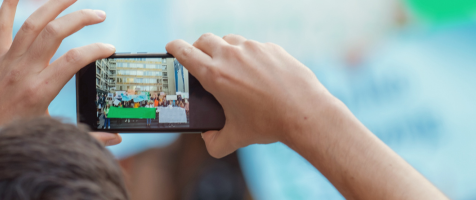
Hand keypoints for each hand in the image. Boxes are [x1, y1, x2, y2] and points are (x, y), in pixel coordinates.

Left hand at [0, 0, 117, 144]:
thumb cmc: (11, 139)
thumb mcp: (51, 134)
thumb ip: (88, 137)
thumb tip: (117, 140)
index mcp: (41, 91)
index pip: (75, 60)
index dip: (97, 50)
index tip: (110, 48)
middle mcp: (23, 71)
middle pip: (55, 32)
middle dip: (81, 18)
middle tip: (100, 14)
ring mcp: (7, 61)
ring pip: (32, 24)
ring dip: (54, 4)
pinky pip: (1, 26)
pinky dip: (9, 5)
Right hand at [167, 33, 344, 157]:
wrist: (305, 112)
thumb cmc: (268, 124)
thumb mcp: (236, 138)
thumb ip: (215, 142)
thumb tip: (209, 139)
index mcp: (215, 74)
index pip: (184, 52)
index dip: (174, 47)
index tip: (171, 47)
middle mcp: (231, 56)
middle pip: (204, 40)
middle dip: (197, 47)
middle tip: (198, 59)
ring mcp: (253, 49)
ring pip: (230, 40)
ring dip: (224, 49)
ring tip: (229, 66)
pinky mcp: (272, 48)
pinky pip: (254, 47)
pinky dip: (249, 56)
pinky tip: (257, 73)